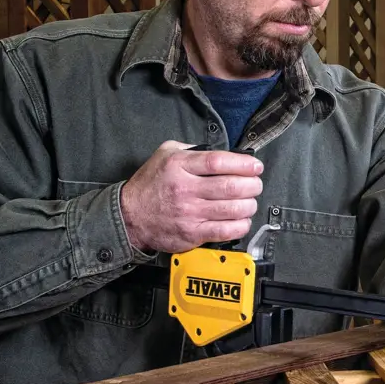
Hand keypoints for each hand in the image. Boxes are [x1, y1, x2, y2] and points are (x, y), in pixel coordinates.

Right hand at [119, 140, 263, 253]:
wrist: (129, 216)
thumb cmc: (150, 184)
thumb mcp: (165, 154)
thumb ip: (192, 150)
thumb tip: (223, 153)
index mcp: (179, 166)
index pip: (219, 162)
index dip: (243, 164)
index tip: (255, 166)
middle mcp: (185, 189)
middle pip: (231, 186)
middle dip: (252, 185)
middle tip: (256, 184)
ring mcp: (190, 213)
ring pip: (233, 209)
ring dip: (249, 205)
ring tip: (250, 201)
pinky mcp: (192, 233)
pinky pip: (225, 230)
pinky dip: (241, 225)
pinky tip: (242, 219)